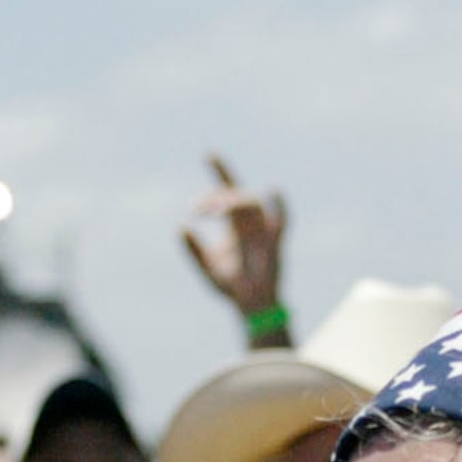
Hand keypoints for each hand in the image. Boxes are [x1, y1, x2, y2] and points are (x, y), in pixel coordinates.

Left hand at [180, 155, 286, 336]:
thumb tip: (180, 228)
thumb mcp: (207, 268)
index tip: (208, 154)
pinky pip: (281, 222)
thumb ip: (193, 250)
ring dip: (232, 202)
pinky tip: (273, 192)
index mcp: (234, 226)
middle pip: (236, 196)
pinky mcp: (274, 245)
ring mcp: (263, 232)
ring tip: (214, 209)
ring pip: (250, 205)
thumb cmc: (232, 287)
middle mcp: (250, 224)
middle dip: (217, 198)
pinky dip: (280, 207)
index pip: (227, 192)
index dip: (220, 171)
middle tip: (199, 208)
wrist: (250, 307)